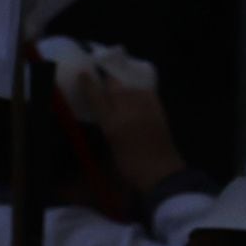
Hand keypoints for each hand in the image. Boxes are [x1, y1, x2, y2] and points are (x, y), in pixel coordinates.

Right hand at [83, 78, 182, 202]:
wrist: (161, 172)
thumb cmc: (130, 166)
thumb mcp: (111, 145)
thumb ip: (107, 124)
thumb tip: (104, 110)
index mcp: (112, 124)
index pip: (97, 97)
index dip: (89, 83)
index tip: (84, 74)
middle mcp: (128, 111)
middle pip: (115, 86)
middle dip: (108, 81)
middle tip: (103, 81)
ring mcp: (146, 109)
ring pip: (131, 88)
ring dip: (124, 87)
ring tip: (120, 90)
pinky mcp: (160, 110)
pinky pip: (147, 93)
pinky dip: (140, 92)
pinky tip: (137, 95)